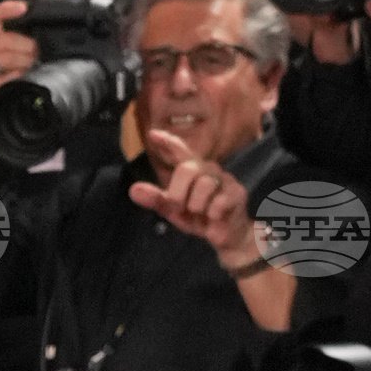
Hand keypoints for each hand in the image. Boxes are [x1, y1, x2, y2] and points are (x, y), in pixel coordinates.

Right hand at [0, 0, 38, 93]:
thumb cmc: (8, 69)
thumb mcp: (13, 47)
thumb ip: (21, 35)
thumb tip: (43, 25)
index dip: (5, 9)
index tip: (23, 8)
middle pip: (4, 40)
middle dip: (26, 45)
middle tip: (38, 51)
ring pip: (5, 58)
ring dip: (24, 61)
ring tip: (32, 65)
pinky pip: (5, 77)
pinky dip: (17, 76)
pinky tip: (22, 76)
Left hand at [132, 136, 256, 266]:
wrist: (226, 236)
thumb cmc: (199, 217)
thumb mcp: (173, 210)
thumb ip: (156, 199)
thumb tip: (133, 190)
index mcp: (192, 170)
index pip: (180, 151)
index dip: (167, 142)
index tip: (152, 134)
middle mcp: (208, 169)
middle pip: (187, 169)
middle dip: (178, 193)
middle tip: (180, 208)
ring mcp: (225, 179)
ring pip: (204, 185)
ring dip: (196, 206)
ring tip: (201, 213)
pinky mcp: (237, 193)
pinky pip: (218, 202)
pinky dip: (211, 214)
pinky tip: (215, 217)